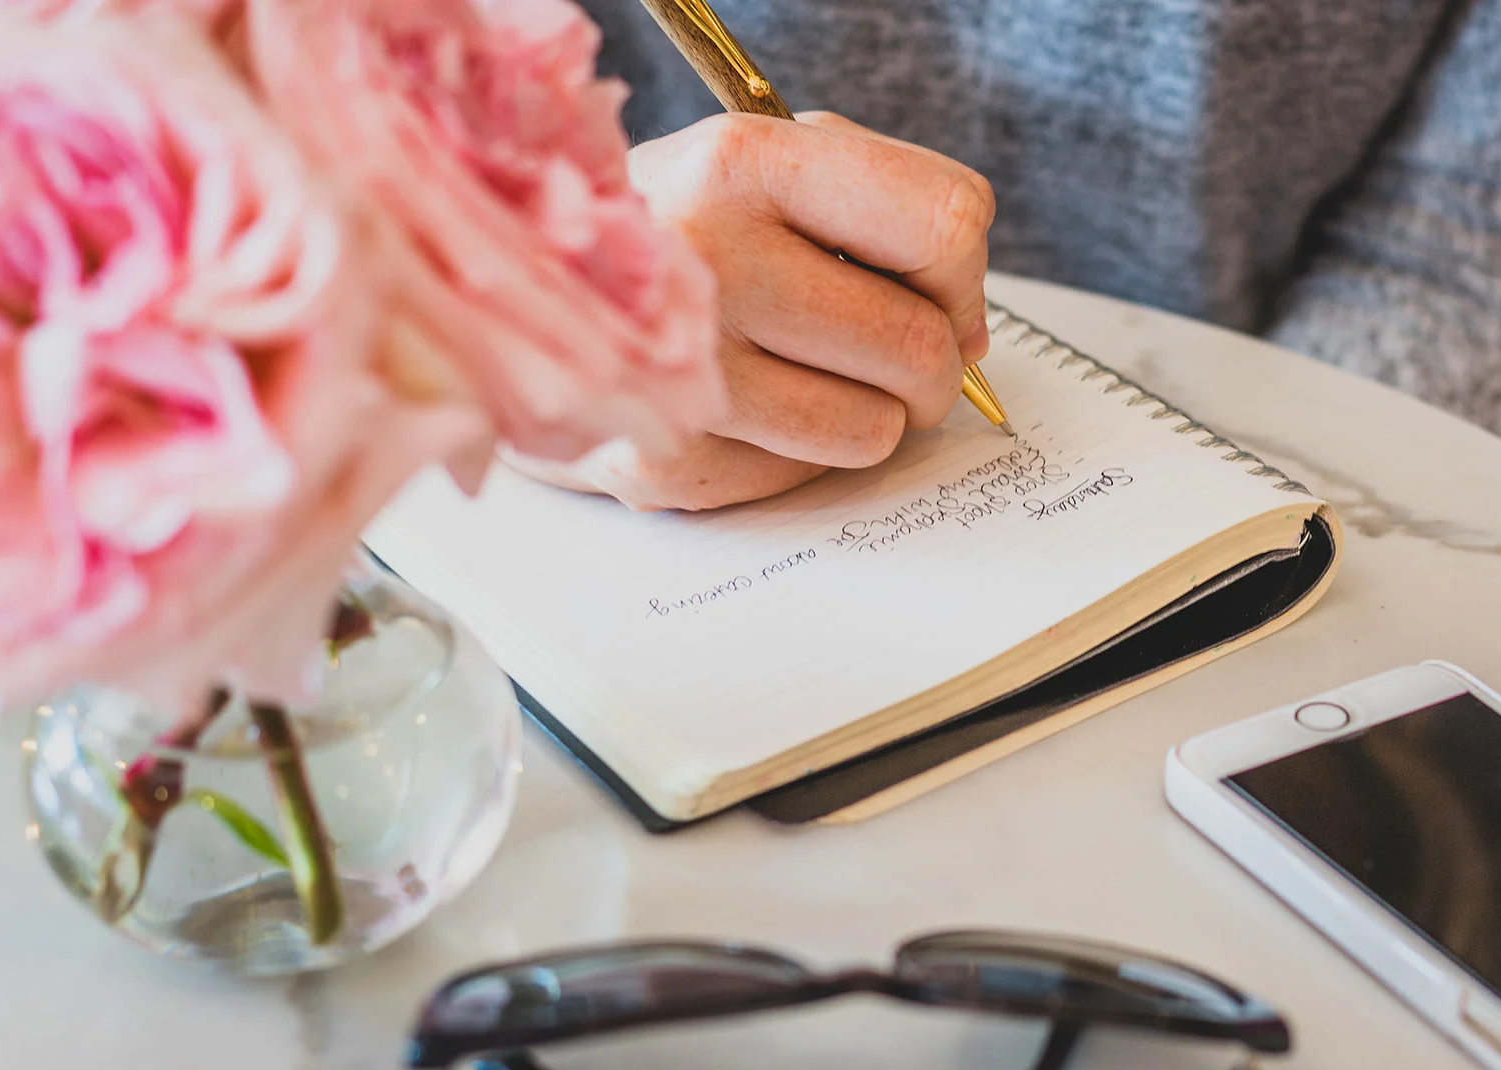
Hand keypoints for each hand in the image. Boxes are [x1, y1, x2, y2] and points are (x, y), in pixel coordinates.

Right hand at [516, 111, 994, 511]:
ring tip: (808, 375)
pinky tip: (749, 410)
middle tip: (888, 353)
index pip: (944, 224)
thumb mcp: (771, 166)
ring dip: (870, 413)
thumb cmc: (688, 231)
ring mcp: (680, 368)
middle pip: (919, 345)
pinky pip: (807, 475)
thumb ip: (886, 206)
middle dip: (931, 364)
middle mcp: (704, 257)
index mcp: (742, 161)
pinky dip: (801, 452)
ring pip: (875, 427)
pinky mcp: (668, 460)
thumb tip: (969, 327)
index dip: (962, 272)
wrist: (531, 302)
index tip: (934, 287)